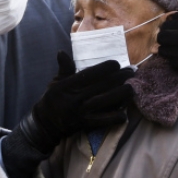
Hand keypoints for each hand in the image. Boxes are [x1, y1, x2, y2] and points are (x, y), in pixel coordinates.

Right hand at [18, 51, 133, 153]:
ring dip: (121, 94)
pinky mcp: (85, 124)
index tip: (116, 64)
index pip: (89, 74)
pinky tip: (125, 112)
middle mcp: (75, 98)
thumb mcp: (55, 82)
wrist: (45, 124)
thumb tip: (62, 52)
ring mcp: (81, 112)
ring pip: (105, 101)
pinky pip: (103, 121)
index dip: (105, 68)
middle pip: (101, 86)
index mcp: (67, 86)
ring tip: (132, 88)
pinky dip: (115, 117)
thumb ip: (64, 69)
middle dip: (119, 78)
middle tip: (131, 72)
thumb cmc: (52, 100)